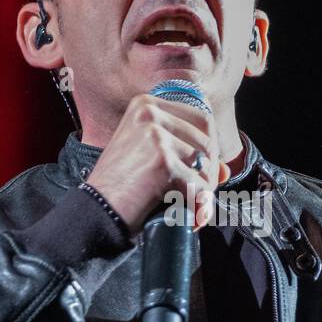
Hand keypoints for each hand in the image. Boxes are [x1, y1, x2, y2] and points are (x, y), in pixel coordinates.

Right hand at [85, 93, 230, 234]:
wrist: (95, 211)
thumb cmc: (120, 186)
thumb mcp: (150, 158)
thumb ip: (188, 156)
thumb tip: (225, 170)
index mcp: (146, 104)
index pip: (201, 117)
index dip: (209, 148)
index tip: (202, 171)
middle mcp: (150, 112)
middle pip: (207, 140)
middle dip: (209, 172)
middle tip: (198, 196)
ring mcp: (156, 135)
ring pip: (205, 165)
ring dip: (203, 192)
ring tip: (188, 207)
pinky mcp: (162, 161)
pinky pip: (198, 186)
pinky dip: (196, 207)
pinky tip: (184, 217)